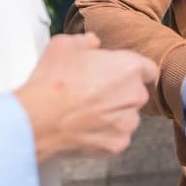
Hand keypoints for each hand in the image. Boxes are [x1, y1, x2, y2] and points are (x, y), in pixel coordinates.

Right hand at [14, 32, 157, 163]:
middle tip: (93, 93)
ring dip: (113, 115)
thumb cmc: (53, 81)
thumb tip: (92, 42)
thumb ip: (86, 41)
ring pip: (127, 116)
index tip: (118, 74)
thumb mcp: (64, 45)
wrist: (38, 119)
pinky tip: (85, 128)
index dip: (132, 71)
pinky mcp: (117, 144)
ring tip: (86, 112)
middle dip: (119, 93)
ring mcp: (128, 122)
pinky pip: (116, 137)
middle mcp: (136, 95)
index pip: (147, 69)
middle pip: (135, 93)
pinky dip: (104, 134)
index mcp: (130, 67)